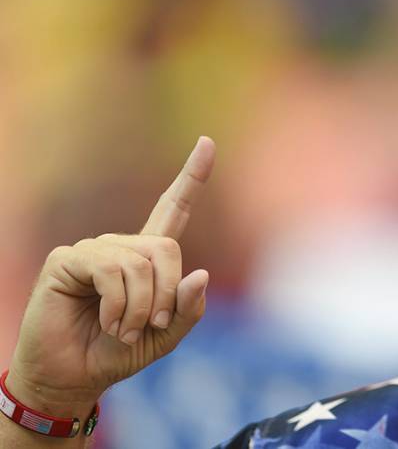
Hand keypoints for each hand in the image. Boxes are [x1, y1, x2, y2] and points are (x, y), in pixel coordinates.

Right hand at [6, 137, 215, 417]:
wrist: (72, 377)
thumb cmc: (116, 353)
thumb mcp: (165, 336)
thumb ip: (188, 310)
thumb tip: (201, 273)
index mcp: (147, 259)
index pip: (173, 209)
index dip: (192, 177)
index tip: (208, 142)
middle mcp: (122, 247)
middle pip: (166, 247)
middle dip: (167, 293)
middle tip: (154, 324)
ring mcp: (93, 250)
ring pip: (139, 262)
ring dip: (141, 306)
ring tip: (124, 329)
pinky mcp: (67, 260)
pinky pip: (110, 270)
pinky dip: (118, 303)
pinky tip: (108, 321)